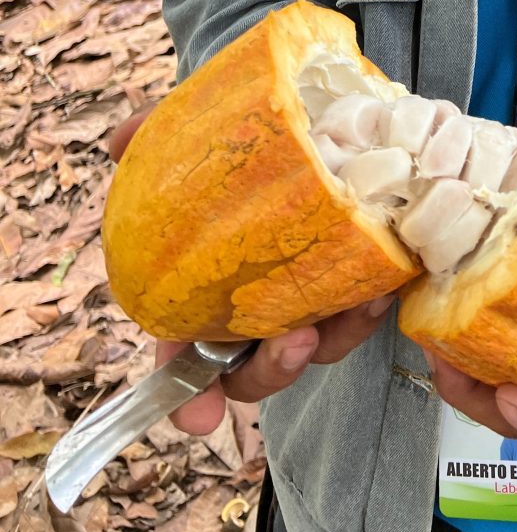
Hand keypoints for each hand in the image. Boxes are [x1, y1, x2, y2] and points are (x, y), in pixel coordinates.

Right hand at [107, 103, 393, 434]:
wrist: (327, 115)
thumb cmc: (251, 136)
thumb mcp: (207, 127)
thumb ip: (161, 133)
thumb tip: (122, 142)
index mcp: (205, 286)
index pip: (181, 351)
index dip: (181, 390)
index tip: (196, 417)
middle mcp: (254, 303)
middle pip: (250, 371)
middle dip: (268, 373)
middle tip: (292, 343)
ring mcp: (307, 296)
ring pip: (314, 348)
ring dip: (330, 341)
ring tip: (349, 308)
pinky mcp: (356, 279)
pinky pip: (361, 312)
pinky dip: (368, 306)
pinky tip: (380, 285)